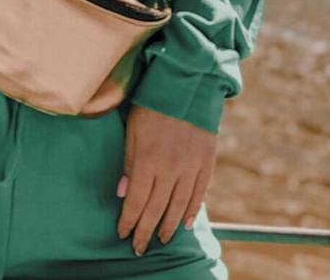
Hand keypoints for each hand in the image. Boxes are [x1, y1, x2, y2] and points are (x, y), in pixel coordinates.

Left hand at [116, 104, 216, 255]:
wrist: (187, 83)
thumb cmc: (152, 104)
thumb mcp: (133, 129)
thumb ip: (130, 162)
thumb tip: (123, 193)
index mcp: (148, 160)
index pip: (137, 201)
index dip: (129, 220)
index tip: (122, 234)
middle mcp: (171, 168)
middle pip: (157, 208)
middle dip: (146, 230)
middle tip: (139, 247)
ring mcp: (191, 166)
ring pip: (179, 206)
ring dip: (169, 226)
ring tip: (161, 239)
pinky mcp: (207, 161)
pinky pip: (200, 193)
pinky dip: (192, 210)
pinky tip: (185, 223)